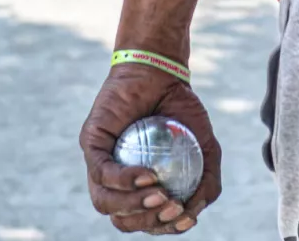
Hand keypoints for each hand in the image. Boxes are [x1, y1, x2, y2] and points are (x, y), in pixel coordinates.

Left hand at [81, 63, 222, 232]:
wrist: (163, 73)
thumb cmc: (182, 110)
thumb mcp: (206, 148)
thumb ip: (208, 182)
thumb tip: (194, 213)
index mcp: (138, 188)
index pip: (145, 220)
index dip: (163, 227)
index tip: (185, 219)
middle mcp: (115, 180)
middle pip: (122, 219)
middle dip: (148, 222)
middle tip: (172, 208)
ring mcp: (99, 163)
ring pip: (105, 202)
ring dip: (132, 206)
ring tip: (160, 197)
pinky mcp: (90, 143)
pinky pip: (101, 172)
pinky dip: (124, 180)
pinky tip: (148, 176)